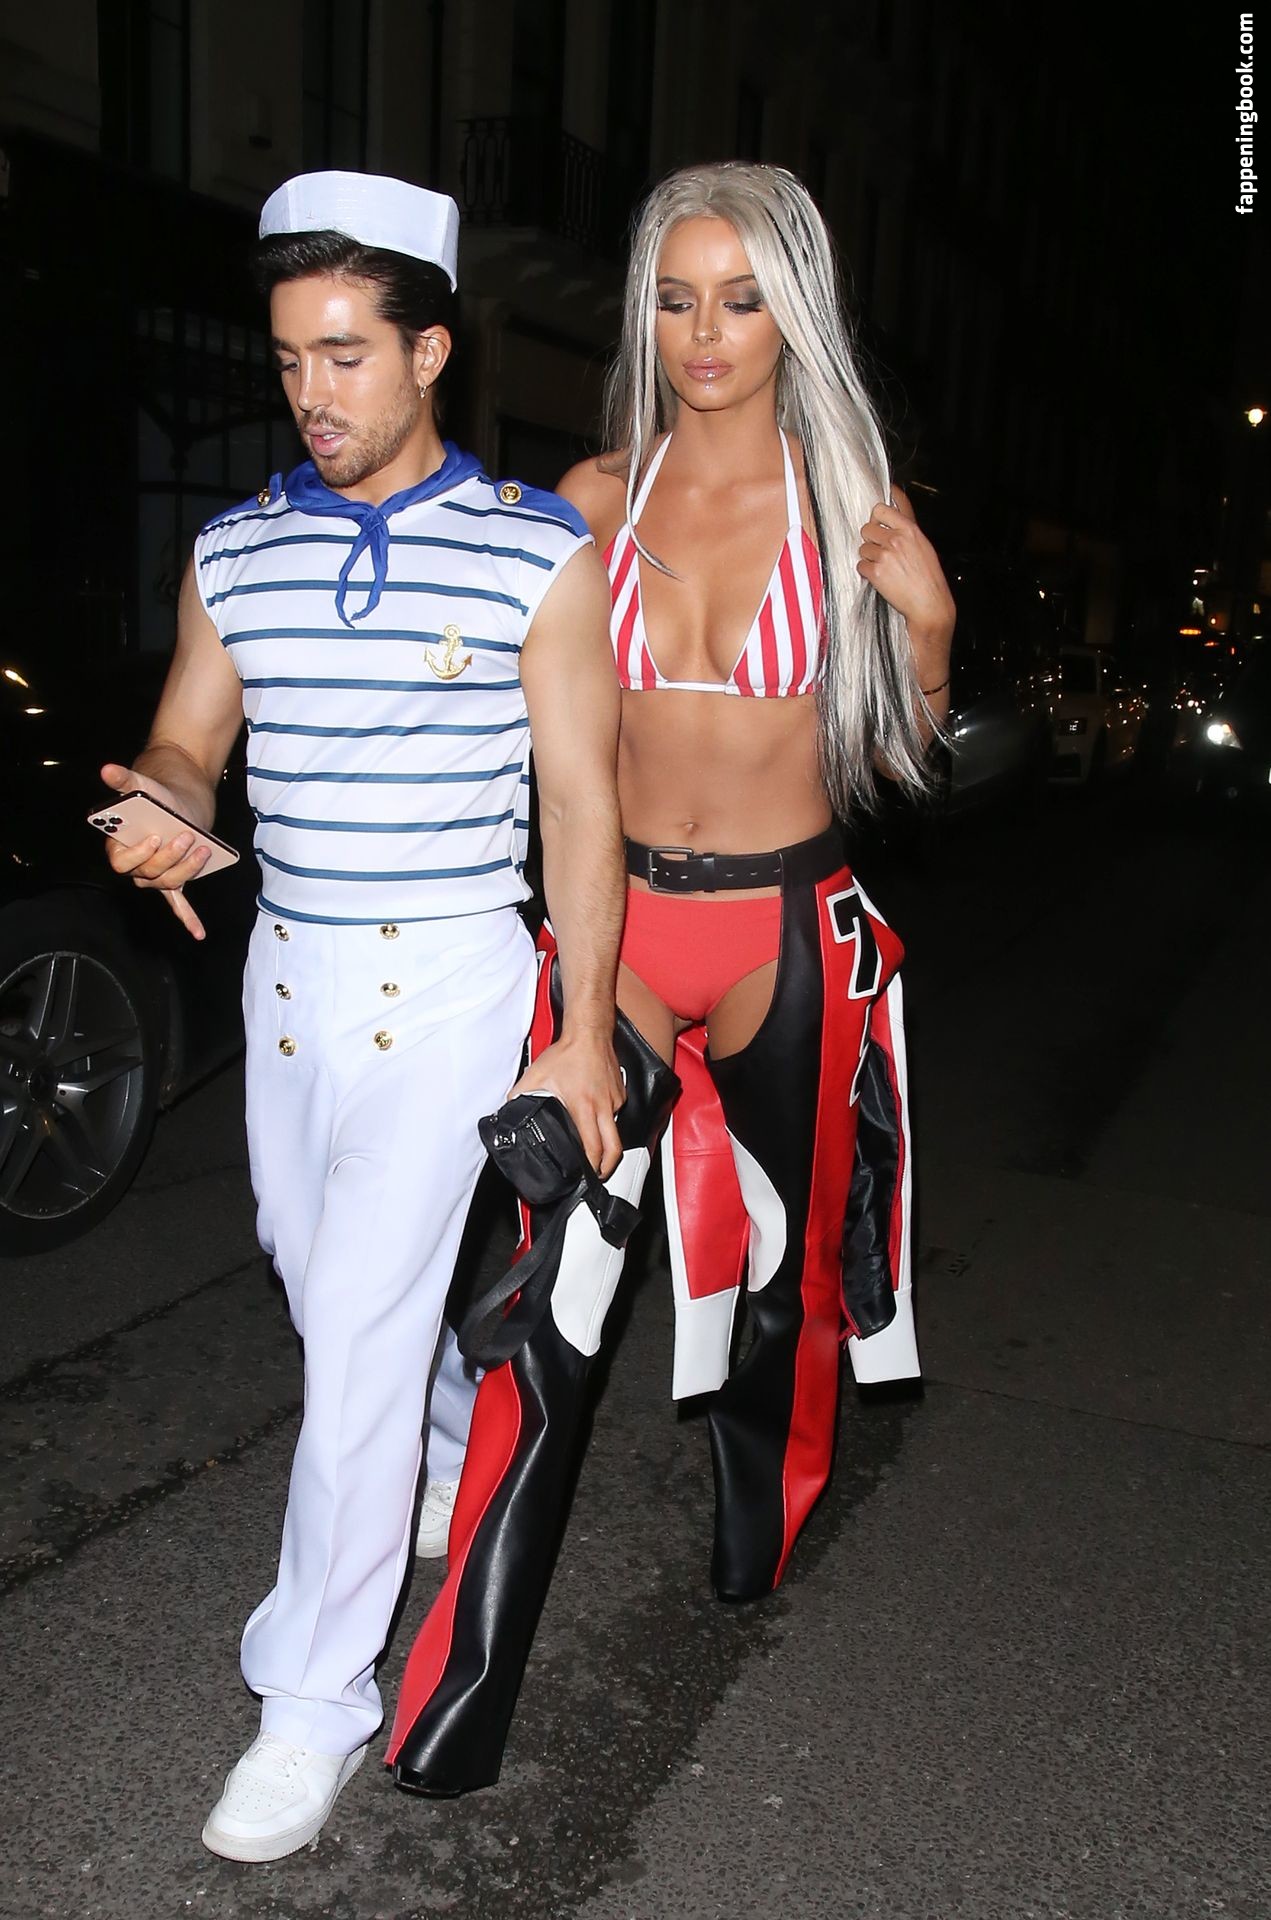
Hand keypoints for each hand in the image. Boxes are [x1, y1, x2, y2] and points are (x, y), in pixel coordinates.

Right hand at [98, 763, 209, 940]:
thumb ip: (123, 779)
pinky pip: (177, 905)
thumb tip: (107, 769)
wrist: (175, 799)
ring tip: (203, 850)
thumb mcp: (140, 785)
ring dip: (186, 869)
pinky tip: (199, 933)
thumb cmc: (153, 795)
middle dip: (169, 857)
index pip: (121, 860)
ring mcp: (155, 876)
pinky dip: (187, 919)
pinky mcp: (175, 879)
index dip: (138, 853)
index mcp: (119, 846)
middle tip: (186, 837)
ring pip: (168, 882)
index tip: (155, 838)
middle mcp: (135, 866)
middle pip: (148, 873)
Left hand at [508, 1028, 625, 1177]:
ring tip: (595, 1147)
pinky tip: (594, 1114)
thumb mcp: (536, 1076)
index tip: (585, 1175)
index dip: (591, 1166)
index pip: (593, 1147)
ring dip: (606, 1142)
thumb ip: (520, 1096)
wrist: (589, 1033)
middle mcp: (602, 1106)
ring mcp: (614, 1100)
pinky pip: (615, 1113)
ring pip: (615, 1130)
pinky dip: (606, 1119)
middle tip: (599, 1174)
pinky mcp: (620, 1094)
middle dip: (608, 1167)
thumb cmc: (566, 1053)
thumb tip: (509, 1110)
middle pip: (614, 1148)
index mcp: (583, 1107)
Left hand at [857, 485, 955, 656]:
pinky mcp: (876, 572)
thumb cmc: (929, 576)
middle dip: (870, 540)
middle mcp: (896, 540)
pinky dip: (867, 572)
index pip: (880, 509)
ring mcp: (885, 556)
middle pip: (866, 529)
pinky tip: (881, 577)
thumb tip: (895, 498)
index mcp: (909, 530)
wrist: (929, 603)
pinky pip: (861, 565)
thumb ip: (906, 525)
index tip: (877, 524)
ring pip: (862, 548)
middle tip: (881, 550)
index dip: (876, 518)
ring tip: (884, 567)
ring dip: (869, 557)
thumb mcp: (923, 543)